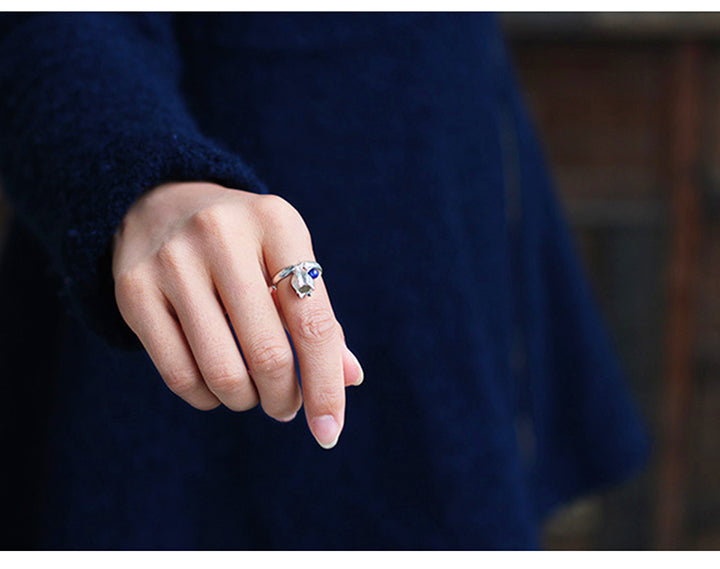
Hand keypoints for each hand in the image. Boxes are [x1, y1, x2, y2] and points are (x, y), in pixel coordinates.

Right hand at [112, 181, 363, 448]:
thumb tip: (349, 379)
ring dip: (246, 401)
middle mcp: (222, 234)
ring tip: (252, 394)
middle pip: (268, 354)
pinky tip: (216, 388)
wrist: (161, 205)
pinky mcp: (134, 290)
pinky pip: (178, 376)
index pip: (313, 321)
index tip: (330, 431)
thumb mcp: (288, 261)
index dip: (326, 385)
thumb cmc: (245, 246)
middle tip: (286, 406)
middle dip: (284, 399)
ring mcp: (172, 261)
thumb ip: (320, 318)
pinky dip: (207, 399)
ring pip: (222, 372)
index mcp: (276, 221)